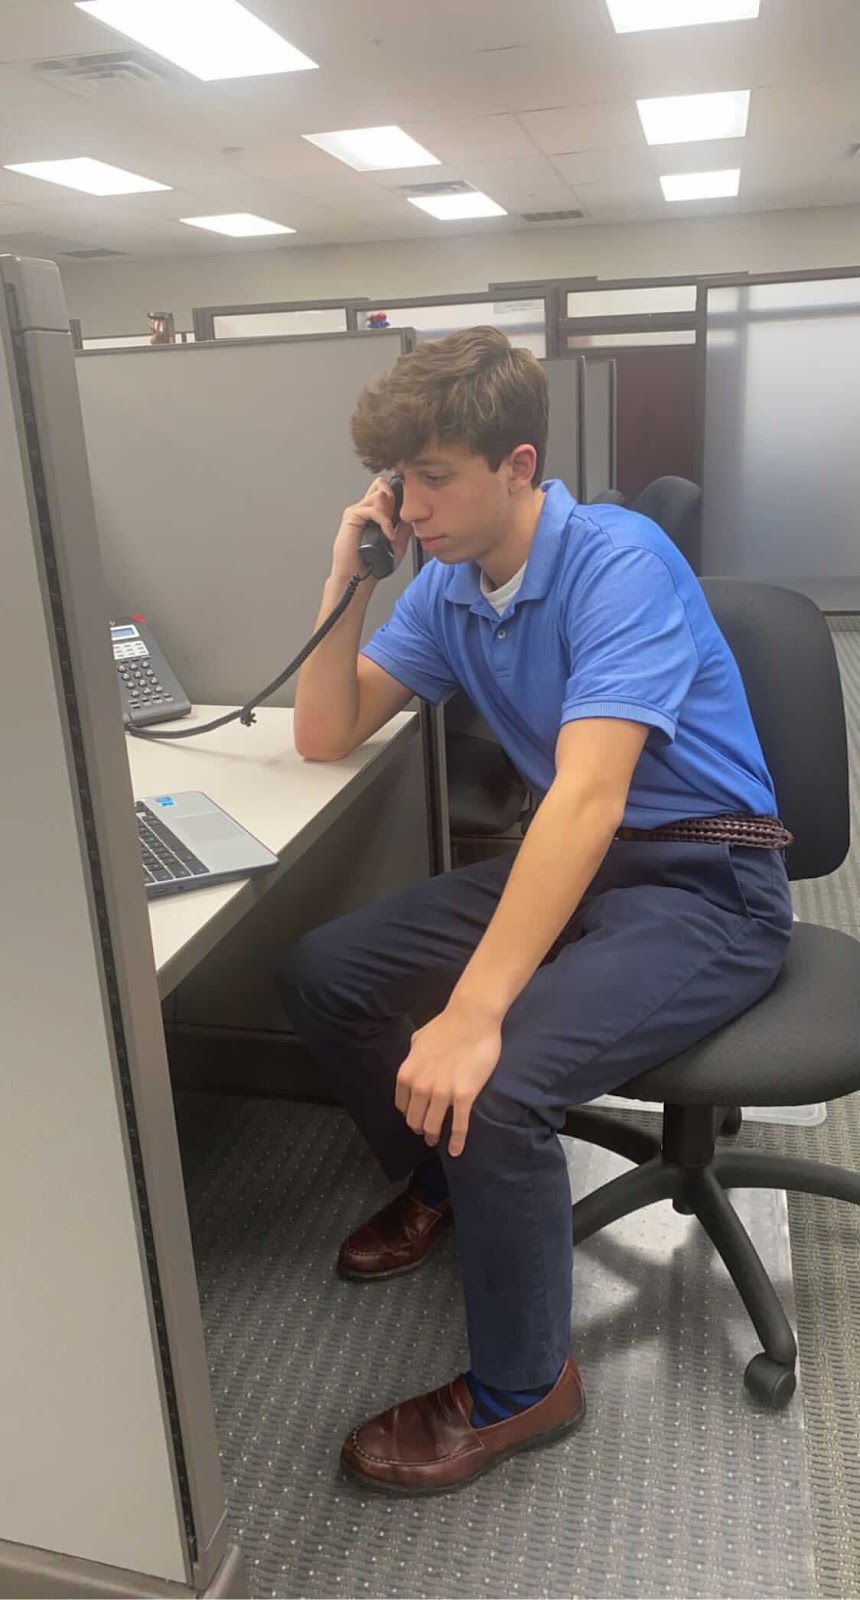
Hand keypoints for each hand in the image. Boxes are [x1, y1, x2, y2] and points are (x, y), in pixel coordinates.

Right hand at [331, 478, 412, 582]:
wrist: (358, 577)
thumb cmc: (372, 565)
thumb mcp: (397, 544)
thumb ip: (403, 528)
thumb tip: (413, 516)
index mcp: (374, 514)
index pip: (385, 490)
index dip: (397, 494)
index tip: (407, 508)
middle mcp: (365, 509)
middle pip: (381, 485)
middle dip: (393, 499)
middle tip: (395, 520)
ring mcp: (357, 511)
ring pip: (380, 494)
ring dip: (389, 512)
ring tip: (389, 530)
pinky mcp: (352, 516)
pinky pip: (374, 509)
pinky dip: (385, 522)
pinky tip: (387, 535)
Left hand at [395, 1001, 502, 1157]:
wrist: (471, 1018)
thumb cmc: (446, 1025)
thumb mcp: (418, 1039)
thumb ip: (413, 1055)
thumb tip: (415, 1063)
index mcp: (407, 1074)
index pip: (402, 1106)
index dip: (409, 1114)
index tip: (416, 1117)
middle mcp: (420, 1087)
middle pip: (415, 1119)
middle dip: (419, 1128)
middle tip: (426, 1132)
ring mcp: (442, 1093)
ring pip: (433, 1126)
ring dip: (433, 1136)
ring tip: (436, 1141)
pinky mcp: (464, 1096)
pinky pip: (458, 1126)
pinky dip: (456, 1141)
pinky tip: (455, 1150)